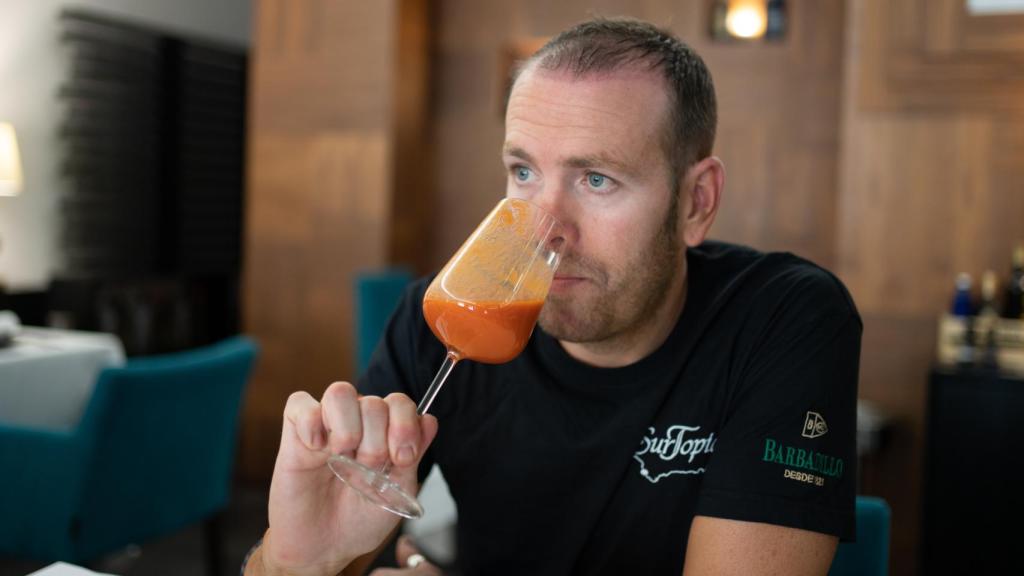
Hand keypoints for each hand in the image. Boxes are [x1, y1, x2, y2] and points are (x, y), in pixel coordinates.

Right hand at [261, 382, 438, 575]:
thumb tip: (430, 420)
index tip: (402, 458)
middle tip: (366, 470)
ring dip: (348, 427)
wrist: (324, 549)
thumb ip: (413, 455)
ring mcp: (326, 426)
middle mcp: (357, 424)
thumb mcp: (397, 492)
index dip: (405, 425)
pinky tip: (316, 450)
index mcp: (384, 433)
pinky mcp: (295, 434)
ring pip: (340, 392)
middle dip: (376, 440)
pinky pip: (300, 403)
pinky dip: (311, 422)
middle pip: (373, 401)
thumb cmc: (359, 521)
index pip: (399, 403)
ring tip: (342, 458)